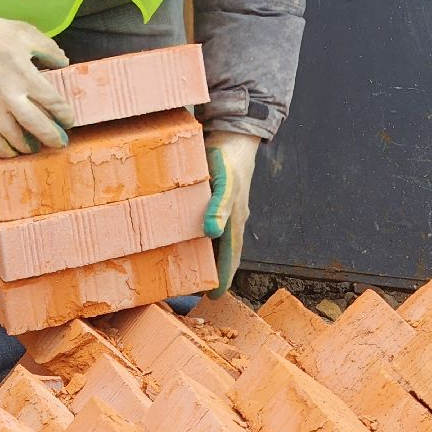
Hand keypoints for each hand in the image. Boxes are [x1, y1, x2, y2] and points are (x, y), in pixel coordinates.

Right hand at [0, 5, 74, 157]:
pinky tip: (11, 152)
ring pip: (13, 136)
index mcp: (25, 74)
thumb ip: (49, 48)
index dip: (64, 114)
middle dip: (51, 137)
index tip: (68, 121)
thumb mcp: (26, 32)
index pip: (52, 101)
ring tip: (36, 148)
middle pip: (35, 124)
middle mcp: (9, 94)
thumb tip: (64, 63)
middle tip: (59, 143)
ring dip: (28, 146)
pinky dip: (2, 150)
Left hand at [202, 132, 259, 297]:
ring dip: (211, 255)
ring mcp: (230, 209)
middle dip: (216, 271)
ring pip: (221, 239)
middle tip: (199, 288)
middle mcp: (234, 219)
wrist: (236, 134)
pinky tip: (195, 237)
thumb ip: (219, 206)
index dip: (223, 278)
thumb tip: (212, 233)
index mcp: (235, 221)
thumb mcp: (224, 181)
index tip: (214, 297)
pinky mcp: (223, 199)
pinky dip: (207, 236)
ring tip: (195, 269)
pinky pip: (215, 224)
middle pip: (226, 252)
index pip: (231, 258)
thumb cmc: (228, 157)